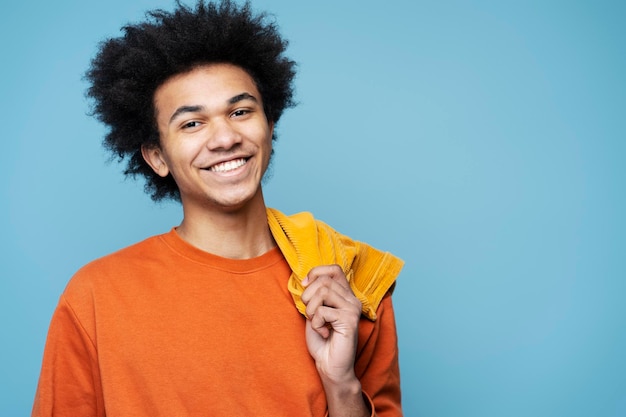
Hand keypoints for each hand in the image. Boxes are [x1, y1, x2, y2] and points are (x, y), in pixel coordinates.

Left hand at [301, 265, 361, 383]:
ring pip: (323, 292)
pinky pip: (322, 311)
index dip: (316, 273)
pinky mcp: (350, 320)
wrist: (330, 367)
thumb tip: (306, 279)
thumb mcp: (314, 313)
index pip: (334, 269)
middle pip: (324, 281)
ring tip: (317, 323)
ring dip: (311, 309)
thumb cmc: (321, 341)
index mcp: (345, 295)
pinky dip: (316, 323)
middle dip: (308, 296)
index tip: (305, 286)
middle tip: (310, 314)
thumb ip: (314, 296)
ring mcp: (353, 309)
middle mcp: (352, 299)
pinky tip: (324, 333)